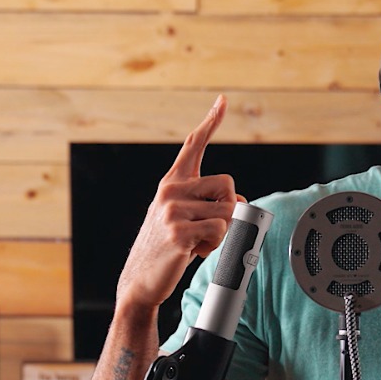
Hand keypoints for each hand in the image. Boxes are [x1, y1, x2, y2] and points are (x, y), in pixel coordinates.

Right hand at [115, 95, 241, 310]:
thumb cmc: (165, 247)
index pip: (193, 145)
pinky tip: (193, 252)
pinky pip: (220, 232)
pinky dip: (215, 247)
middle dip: (229, 211)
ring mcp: (172, 210)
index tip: (223, 100)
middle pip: (229, 187)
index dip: (211, 121)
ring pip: (228, 213)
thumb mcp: (179, 215)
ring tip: (197, 243)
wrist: (140, 279)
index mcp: (172, 183)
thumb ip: (204, 201)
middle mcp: (170, 191)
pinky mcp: (178, 232)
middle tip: (207, 230)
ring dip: (222, 234)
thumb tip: (240, 202)